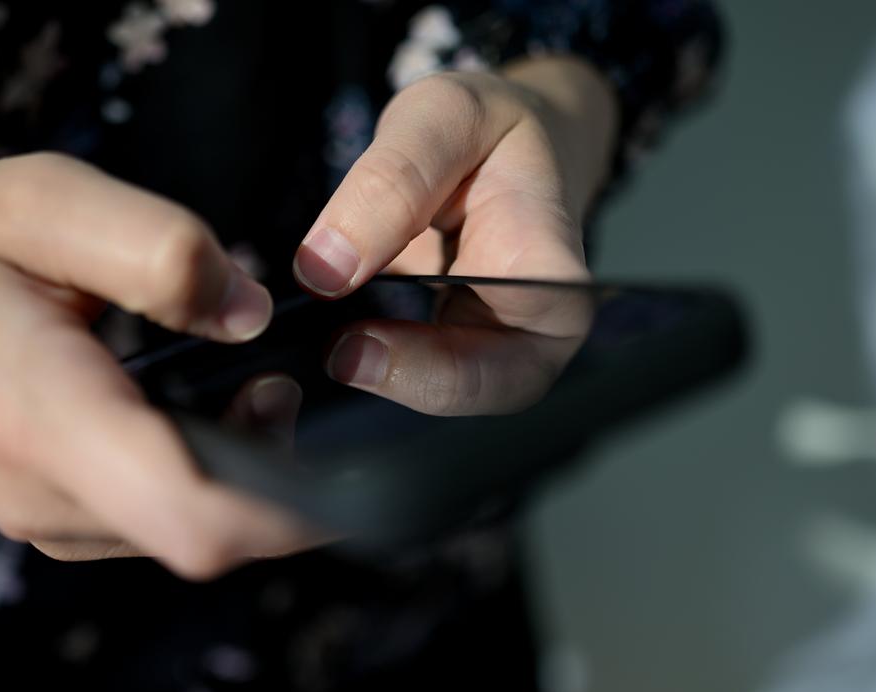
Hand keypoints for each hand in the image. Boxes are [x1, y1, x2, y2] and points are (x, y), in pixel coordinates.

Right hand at [0, 153, 313, 578]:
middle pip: (214, 534)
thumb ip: (155, 247)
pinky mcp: (70, 525)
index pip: (190, 515)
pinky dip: (215, 477)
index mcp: (43, 417)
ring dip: (252, 472)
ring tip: (240, 379)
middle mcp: (50, 498)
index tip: (340, 442)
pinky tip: (205, 409)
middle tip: (277, 375)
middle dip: (284, 470)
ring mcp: (57, 524)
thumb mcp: (40, 202)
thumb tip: (250, 316)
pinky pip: (170, 522)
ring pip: (199, 533)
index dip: (290, 501)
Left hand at [293, 58, 615, 414]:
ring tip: (323, 338)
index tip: (357, 346)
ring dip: (377, 373)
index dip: (438, 371)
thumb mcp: (443, 115)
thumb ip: (391, 181)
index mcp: (552, 272)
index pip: (516, 355)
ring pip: (440, 392)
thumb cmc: (493, 128)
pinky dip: (364, 356)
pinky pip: (410, 370)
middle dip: (404, 380)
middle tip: (334, 352)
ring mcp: (494, 342)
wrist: (510, 140)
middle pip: (480, 389)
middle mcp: (535, 324)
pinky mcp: (451, 346)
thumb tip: (325, 267)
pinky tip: (325, 331)